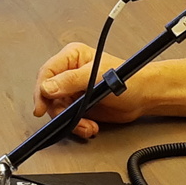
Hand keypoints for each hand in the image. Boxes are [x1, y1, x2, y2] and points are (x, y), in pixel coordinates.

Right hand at [32, 42, 148, 139]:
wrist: (145, 97)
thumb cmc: (129, 79)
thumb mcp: (97, 77)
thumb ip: (70, 81)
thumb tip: (47, 87)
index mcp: (72, 57)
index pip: (47, 72)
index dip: (41, 90)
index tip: (41, 107)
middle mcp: (70, 73)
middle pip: (49, 95)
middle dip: (60, 111)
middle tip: (70, 118)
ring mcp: (74, 91)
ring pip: (58, 110)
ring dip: (72, 122)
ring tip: (87, 125)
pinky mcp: (80, 106)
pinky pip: (69, 119)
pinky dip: (78, 126)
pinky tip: (90, 126)